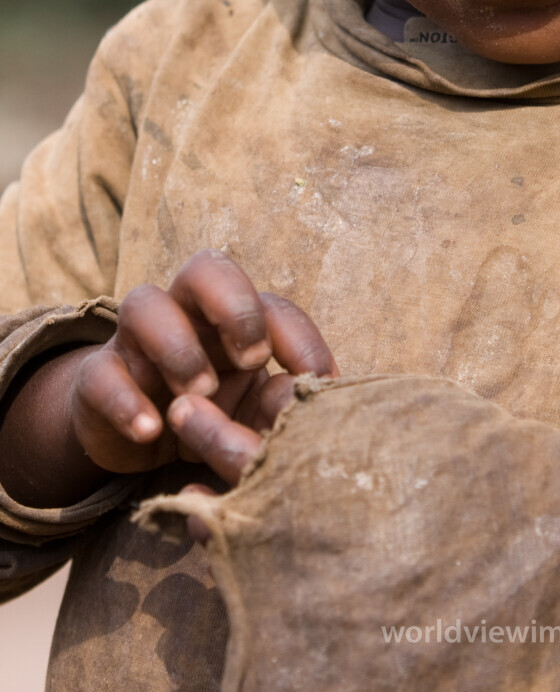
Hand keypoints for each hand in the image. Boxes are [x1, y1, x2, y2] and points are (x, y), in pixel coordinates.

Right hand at [71, 250, 335, 480]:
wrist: (141, 435)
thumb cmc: (213, 408)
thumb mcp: (253, 409)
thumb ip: (280, 402)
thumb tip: (318, 397)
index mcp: (232, 316)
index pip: (271, 303)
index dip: (299, 337)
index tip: (317, 381)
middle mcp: (185, 312)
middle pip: (205, 268)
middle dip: (234, 306)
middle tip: (252, 361)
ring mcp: (136, 339)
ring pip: (144, 303)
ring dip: (178, 347)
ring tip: (199, 395)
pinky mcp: (98, 377)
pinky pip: (102, 372)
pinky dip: (126, 400)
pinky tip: (150, 430)